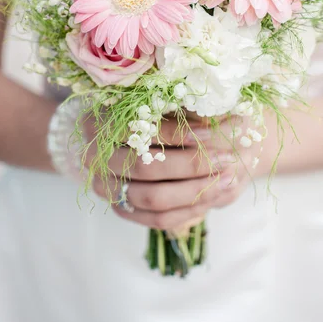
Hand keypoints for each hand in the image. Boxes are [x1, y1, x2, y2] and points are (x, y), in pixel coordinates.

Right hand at [89, 117, 257, 229]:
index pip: (141, 132)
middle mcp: (95, 160)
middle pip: (147, 169)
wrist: (133, 136)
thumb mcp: (162, 102)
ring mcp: (106, 188)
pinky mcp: (122, 209)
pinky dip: (189, 209)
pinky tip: (214, 195)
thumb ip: (183, 108)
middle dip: (192, 165)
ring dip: (196, 191)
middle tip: (227, 158)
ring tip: (228, 178)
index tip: (212, 130)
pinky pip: (158, 219)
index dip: (178, 133)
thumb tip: (222, 117)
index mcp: (98, 124)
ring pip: (154, 199)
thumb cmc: (153, 111)